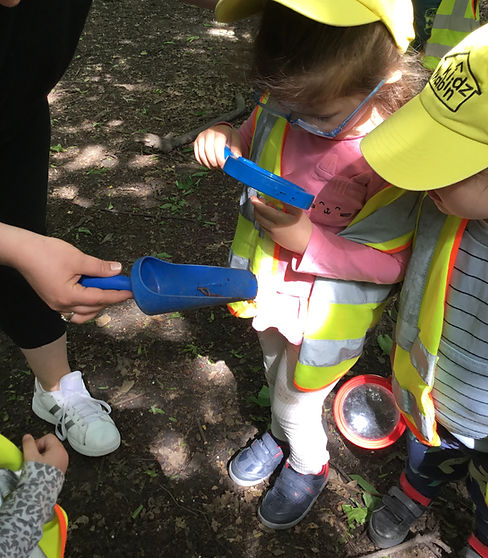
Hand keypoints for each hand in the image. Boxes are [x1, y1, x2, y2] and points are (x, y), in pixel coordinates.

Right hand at [3, 225, 132, 322]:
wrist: (22, 251)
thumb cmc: (46, 253)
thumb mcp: (78, 258)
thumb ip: (100, 267)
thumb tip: (117, 270)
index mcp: (69, 296)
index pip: (100, 298)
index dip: (118, 295)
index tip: (130, 292)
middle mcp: (62, 305)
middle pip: (94, 308)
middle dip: (109, 298)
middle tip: (121, 287)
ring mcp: (56, 305)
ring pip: (84, 313)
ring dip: (98, 304)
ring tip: (106, 289)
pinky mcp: (54, 300)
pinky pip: (74, 309)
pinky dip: (86, 305)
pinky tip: (91, 292)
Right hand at [22, 434, 68, 473]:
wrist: (42, 493)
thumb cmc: (39, 476)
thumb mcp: (31, 457)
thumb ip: (29, 444)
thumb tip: (28, 437)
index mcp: (59, 450)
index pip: (48, 437)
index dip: (38, 442)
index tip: (32, 450)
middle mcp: (64, 456)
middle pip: (51, 445)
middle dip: (40, 450)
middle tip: (33, 458)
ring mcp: (63, 463)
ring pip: (51, 454)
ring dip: (43, 457)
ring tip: (36, 465)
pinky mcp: (61, 471)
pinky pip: (53, 462)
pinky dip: (46, 464)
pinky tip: (40, 471)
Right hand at [193, 124, 242, 168]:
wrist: (221, 130)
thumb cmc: (229, 137)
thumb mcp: (236, 142)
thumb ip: (236, 152)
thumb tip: (236, 161)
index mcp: (219, 133)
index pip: (217, 147)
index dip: (220, 159)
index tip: (224, 166)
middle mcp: (208, 134)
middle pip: (208, 152)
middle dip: (214, 163)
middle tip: (220, 167)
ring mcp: (201, 138)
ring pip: (202, 155)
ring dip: (209, 164)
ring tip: (216, 166)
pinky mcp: (196, 143)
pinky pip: (197, 156)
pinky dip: (203, 163)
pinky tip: (210, 164)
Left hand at [251, 196, 312, 254]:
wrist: (307, 243)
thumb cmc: (304, 227)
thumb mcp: (298, 211)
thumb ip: (287, 203)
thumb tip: (278, 196)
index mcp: (280, 220)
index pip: (264, 210)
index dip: (257, 203)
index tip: (253, 198)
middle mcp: (273, 228)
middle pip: (259, 216)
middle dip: (256, 207)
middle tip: (260, 201)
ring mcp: (272, 234)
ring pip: (260, 222)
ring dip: (259, 214)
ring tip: (266, 207)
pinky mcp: (273, 238)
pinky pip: (264, 227)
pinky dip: (264, 220)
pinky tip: (270, 217)